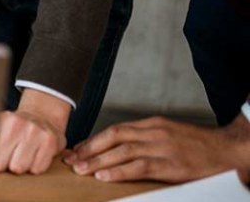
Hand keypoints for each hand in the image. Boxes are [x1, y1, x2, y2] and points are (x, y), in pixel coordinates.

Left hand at [0, 89, 70, 174]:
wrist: (43, 117)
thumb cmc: (16, 128)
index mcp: (0, 120)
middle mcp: (17, 123)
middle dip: (2, 164)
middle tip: (7, 156)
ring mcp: (35, 132)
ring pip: (18, 168)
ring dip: (19, 166)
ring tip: (21, 155)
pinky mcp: (50, 142)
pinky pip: (36, 170)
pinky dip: (35, 167)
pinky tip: (34, 156)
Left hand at [64, 115, 249, 183]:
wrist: (228, 150)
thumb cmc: (198, 146)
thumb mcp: (169, 135)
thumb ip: (146, 138)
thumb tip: (118, 149)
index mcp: (152, 124)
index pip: (115, 130)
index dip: (94, 140)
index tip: (77, 150)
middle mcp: (154, 132)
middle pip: (114, 136)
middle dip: (90, 148)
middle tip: (71, 159)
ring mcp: (163, 147)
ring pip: (123, 151)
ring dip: (99, 160)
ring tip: (81, 169)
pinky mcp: (172, 164)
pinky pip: (140, 166)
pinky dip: (119, 170)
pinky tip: (104, 175)